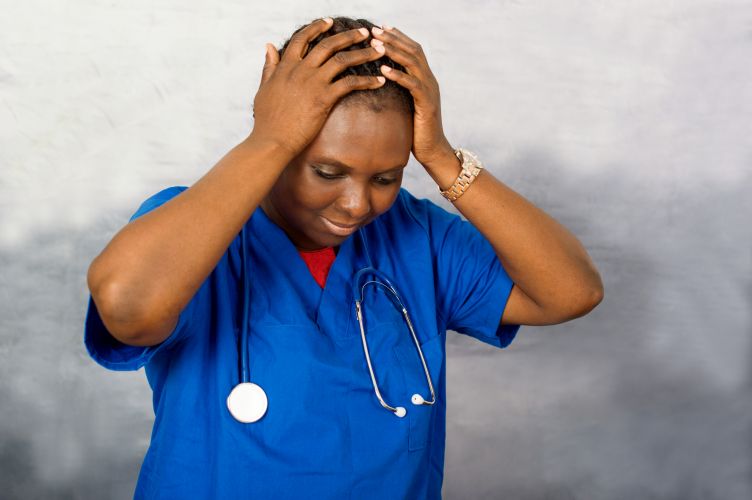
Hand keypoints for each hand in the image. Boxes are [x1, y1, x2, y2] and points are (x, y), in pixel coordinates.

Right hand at [250, 18, 386, 157]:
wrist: (272, 140)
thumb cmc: (267, 119)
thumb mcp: (264, 87)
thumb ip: (269, 66)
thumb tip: (269, 46)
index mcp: (286, 66)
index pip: (303, 39)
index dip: (317, 28)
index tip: (329, 22)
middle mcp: (301, 70)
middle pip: (328, 45)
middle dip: (349, 36)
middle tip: (365, 32)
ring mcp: (313, 83)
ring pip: (343, 60)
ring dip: (364, 53)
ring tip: (380, 50)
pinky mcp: (324, 98)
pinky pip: (350, 84)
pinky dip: (367, 81)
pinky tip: (379, 81)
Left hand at [369, 25, 454, 167]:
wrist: (432, 150)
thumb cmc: (415, 131)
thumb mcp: (405, 105)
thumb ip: (398, 91)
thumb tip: (378, 81)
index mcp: (424, 78)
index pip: (412, 49)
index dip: (398, 37)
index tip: (380, 27)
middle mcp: (429, 80)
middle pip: (412, 50)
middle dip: (393, 38)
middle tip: (375, 30)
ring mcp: (430, 90)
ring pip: (413, 63)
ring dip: (393, 52)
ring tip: (376, 45)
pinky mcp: (427, 103)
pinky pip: (412, 84)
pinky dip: (398, 76)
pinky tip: (383, 70)